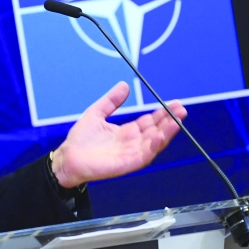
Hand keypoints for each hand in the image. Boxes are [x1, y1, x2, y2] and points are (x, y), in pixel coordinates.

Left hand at [51, 82, 185, 186]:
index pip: (149, 122)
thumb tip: (124, 85)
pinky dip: (153, 146)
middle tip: (181, 110)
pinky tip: (160, 136)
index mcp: (126, 132)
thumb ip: (111, 101)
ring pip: (154, 143)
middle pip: (156, 131)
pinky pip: (144, 155)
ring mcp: (131, 154)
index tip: (174, 104)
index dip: (162, 113)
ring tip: (177, 121)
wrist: (67, 158)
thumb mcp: (97, 113)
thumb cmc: (80, 140)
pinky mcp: (127, 164)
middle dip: (169, 121)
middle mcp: (132, 144)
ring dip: (166, 133)